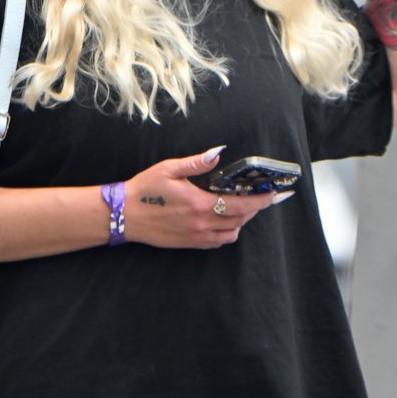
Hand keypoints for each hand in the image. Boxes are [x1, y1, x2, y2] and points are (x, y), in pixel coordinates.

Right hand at [125, 147, 280, 248]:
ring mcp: (195, 236)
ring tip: (237, 209)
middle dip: (252, 210)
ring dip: (239, 222)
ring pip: (230, 234)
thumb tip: (217, 153)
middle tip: (256, 198)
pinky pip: (216, 242)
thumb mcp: (168, 169)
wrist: (124, 215)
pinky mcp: (188, 244)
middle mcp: (201, 223)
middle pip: (239, 220)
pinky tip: (221, 221)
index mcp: (199, 204)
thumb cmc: (145, 189)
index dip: (259, 201)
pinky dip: (225, 233)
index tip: (272, 195)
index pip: (240, 205)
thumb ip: (196, 162)